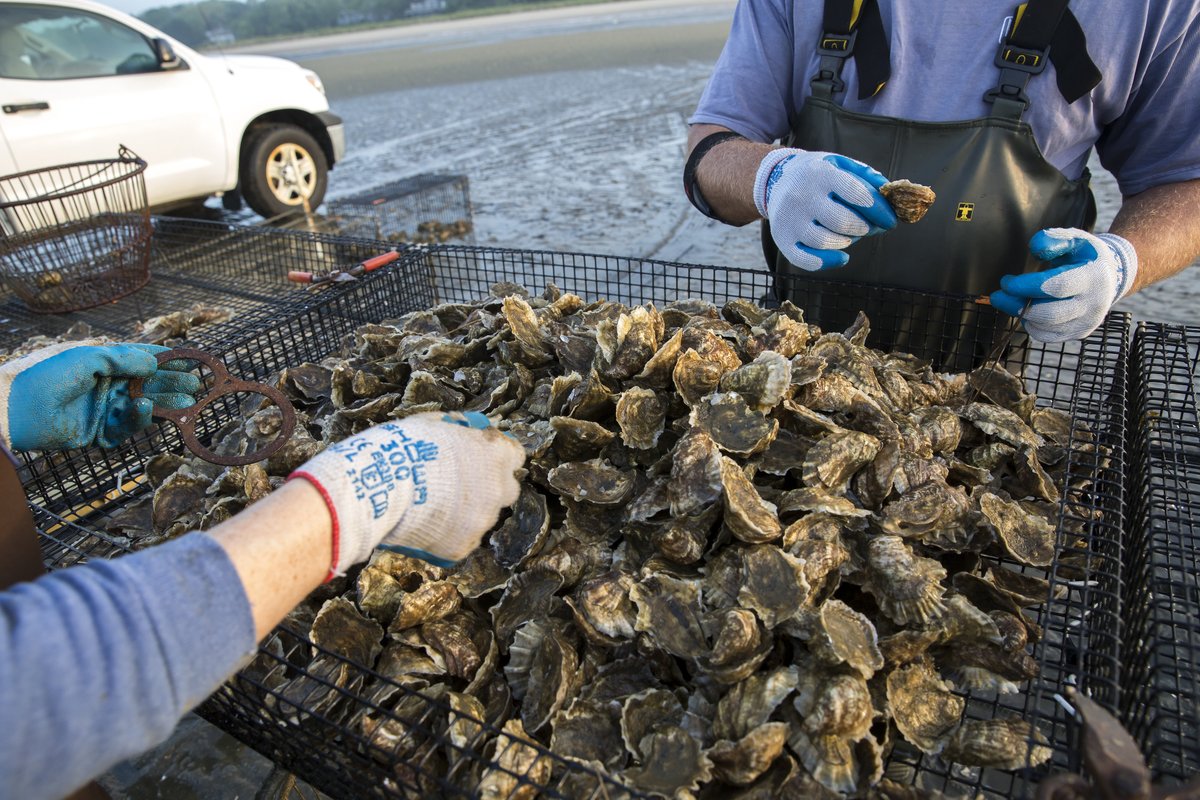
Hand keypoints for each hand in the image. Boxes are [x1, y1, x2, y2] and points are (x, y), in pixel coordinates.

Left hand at [0, 342, 201, 451]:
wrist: (21, 411)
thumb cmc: (49, 378)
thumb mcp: (88, 358)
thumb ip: (123, 359)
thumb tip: (154, 363)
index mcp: (104, 366)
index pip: (141, 361)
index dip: (165, 361)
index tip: (188, 360)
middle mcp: (107, 387)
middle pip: (148, 385)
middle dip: (172, 384)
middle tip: (194, 385)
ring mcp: (105, 410)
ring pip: (143, 407)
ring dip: (164, 404)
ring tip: (185, 401)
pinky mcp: (101, 433)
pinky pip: (127, 427)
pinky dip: (140, 419)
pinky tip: (147, 408)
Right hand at [288, 411, 525, 576]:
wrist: (376, 486)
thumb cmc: (402, 447)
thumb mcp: (434, 423)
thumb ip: (459, 429)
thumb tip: (464, 428)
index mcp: (495, 454)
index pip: (515, 455)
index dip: (496, 457)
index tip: (482, 459)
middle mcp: (497, 489)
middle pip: (506, 490)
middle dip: (489, 488)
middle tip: (459, 486)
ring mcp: (482, 521)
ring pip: (481, 518)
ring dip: (466, 513)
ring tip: (431, 507)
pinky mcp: (463, 546)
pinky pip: (460, 541)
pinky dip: (447, 536)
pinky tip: (424, 526)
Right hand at [754, 148, 897, 270]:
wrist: (777, 178)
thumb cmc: (818, 175)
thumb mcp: (841, 165)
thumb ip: (868, 178)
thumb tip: (891, 197)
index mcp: (820, 174)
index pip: (855, 194)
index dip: (879, 210)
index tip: (890, 220)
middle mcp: (801, 196)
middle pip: (842, 221)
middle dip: (863, 227)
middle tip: (869, 227)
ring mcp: (789, 220)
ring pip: (825, 241)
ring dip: (847, 242)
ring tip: (851, 235)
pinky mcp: (782, 239)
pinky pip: (806, 260)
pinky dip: (829, 261)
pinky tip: (842, 256)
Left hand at [990, 229, 1137, 342]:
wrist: (1109, 275)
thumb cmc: (1084, 256)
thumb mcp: (1073, 240)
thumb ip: (1053, 240)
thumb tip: (1035, 248)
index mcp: (1093, 277)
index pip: (1056, 286)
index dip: (1027, 286)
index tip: (1006, 282)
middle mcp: (1093, 304)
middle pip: (1049, 313)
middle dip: (1017, 305)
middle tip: (999, 294)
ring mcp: (1087, 321)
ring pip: (1046, 328)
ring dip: (1021, 314)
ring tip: (1012, 300)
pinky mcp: (1079, 332)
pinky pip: (1047, 336)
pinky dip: (1031, 324)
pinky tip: (1026, 310)